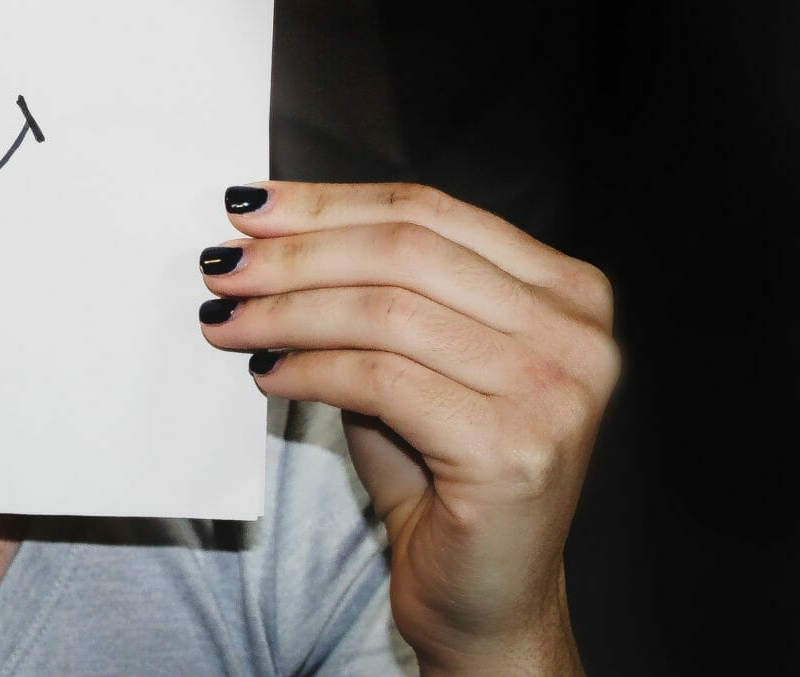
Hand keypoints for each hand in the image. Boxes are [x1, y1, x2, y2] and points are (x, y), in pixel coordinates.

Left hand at [197, 182, 617, 674]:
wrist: (484, 596)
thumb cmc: (441, 471)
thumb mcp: (415, 357)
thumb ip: (372, 287)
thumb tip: (264, 230)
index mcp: (566, 291)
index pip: (429, 212)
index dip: (328, 203)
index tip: (249, 207)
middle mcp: (576, 335)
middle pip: (405, 252)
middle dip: (297, 254)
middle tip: (223, 265)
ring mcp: (554, 393)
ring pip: (386, 313)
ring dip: (286, 311)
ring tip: (226, 319)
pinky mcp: (512, 451)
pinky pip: (380, 380)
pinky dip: (308, 370)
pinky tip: (265, 373)